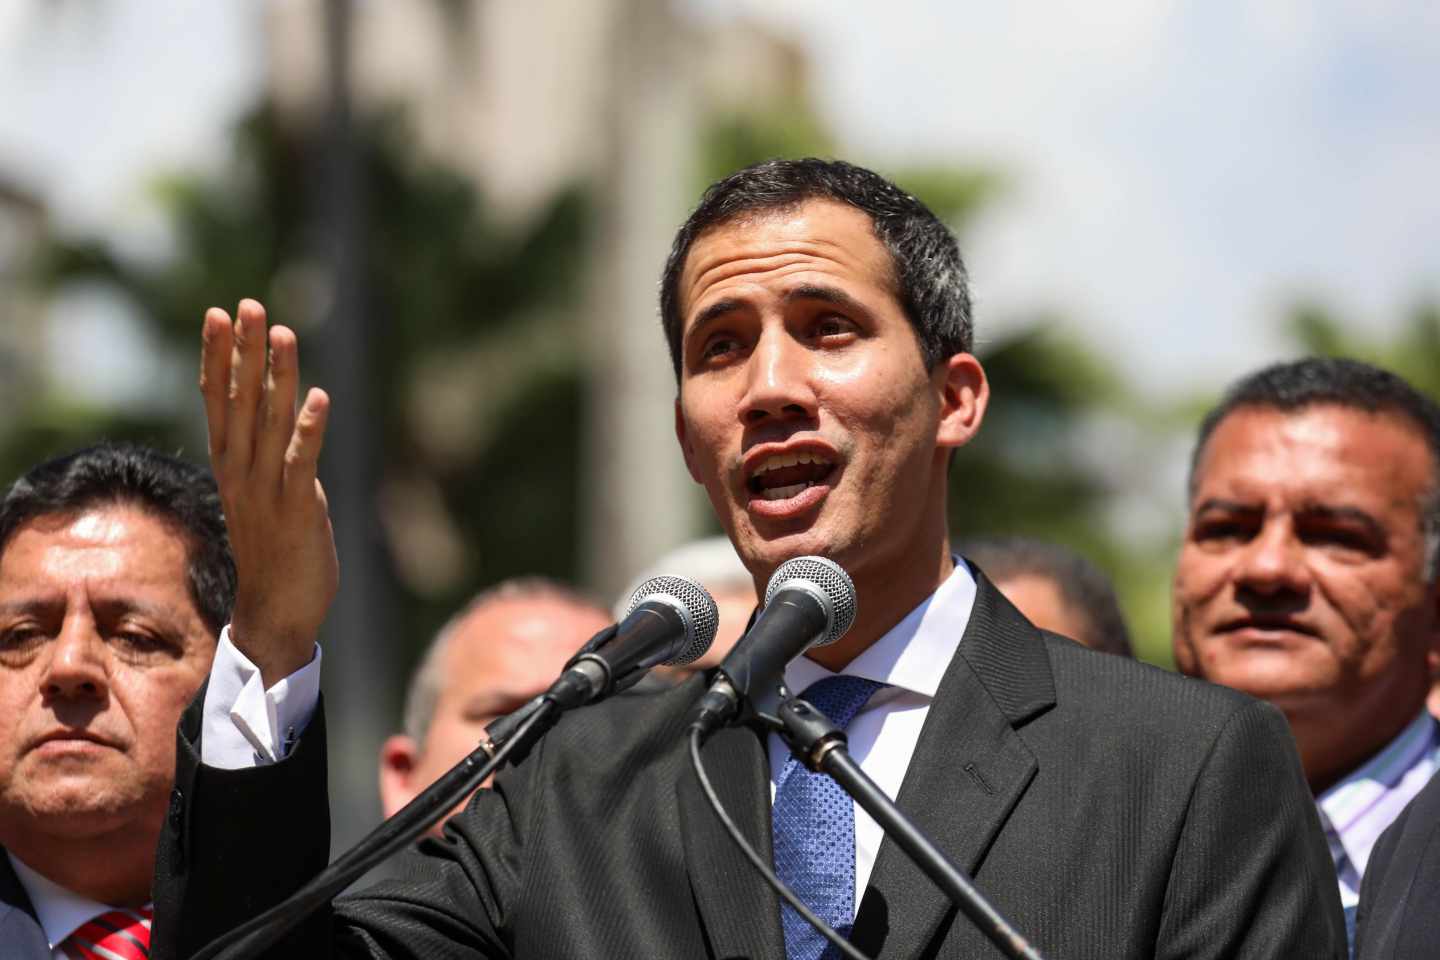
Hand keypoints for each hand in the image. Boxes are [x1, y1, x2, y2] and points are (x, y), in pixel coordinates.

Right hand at [200, 299, 338, 685]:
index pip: (218, 399)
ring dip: (276, 376)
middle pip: (239, 400)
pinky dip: (310, 429)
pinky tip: (319, 396)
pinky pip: (302, 462)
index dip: (218, 355)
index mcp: (230, 465)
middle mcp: (241, 471)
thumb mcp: (266, 492)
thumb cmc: (276, 550)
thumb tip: (285, 415)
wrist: (275, 612)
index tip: (217, 313)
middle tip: (245, 303)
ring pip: (270, 422)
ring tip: (283, 332)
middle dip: (242, 350)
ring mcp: (266, 490)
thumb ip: (271, 454)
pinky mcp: (297, 509)